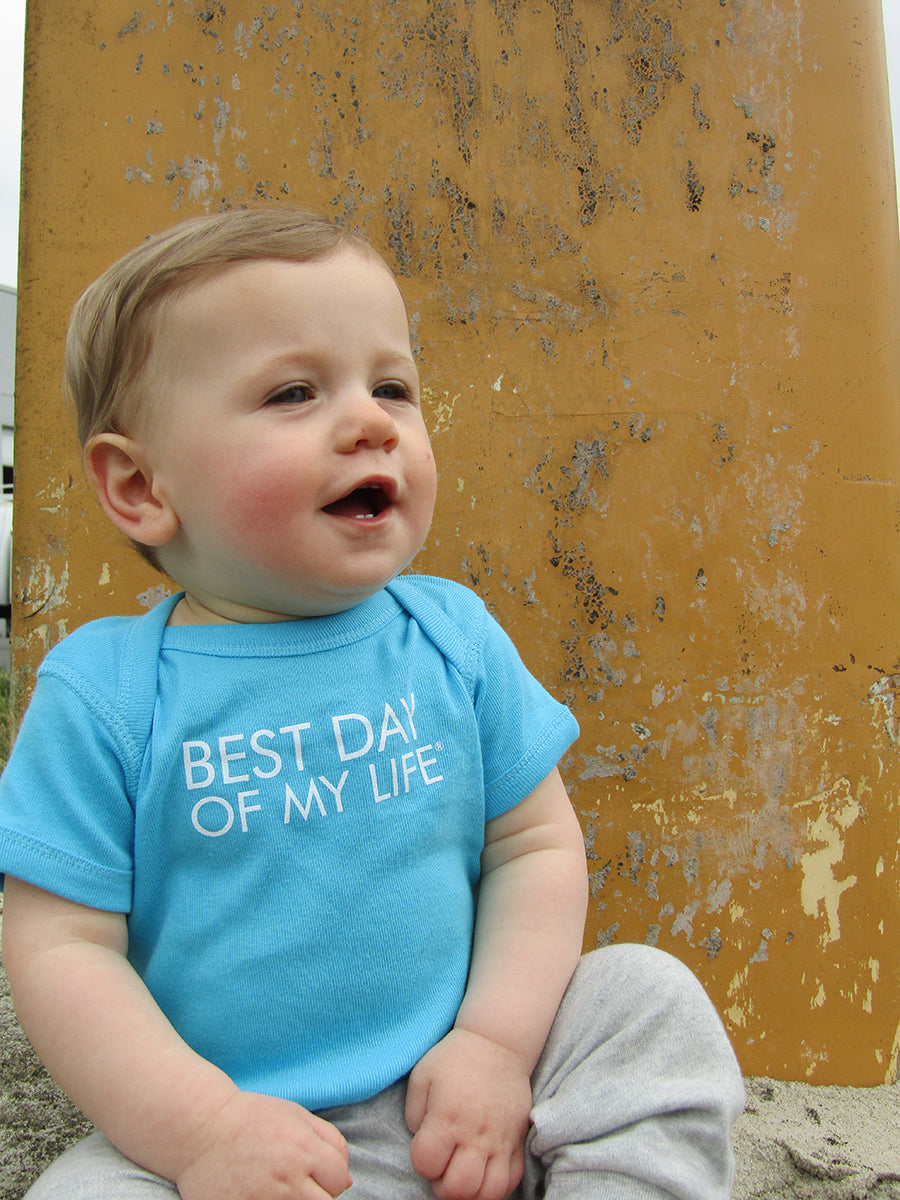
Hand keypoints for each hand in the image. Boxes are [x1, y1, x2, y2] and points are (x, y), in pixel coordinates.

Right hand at [176, 1090, 351, 1199]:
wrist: (201, 1130)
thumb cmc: (252, 1119)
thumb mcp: (297, 1115)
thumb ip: (330, 1141)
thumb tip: (346, 1178)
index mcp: (304, 1150)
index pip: (340, 1180)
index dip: (333, 1176)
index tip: (318, 1172)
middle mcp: (288, 1180)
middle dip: (321, 1196)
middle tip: (302, 1185)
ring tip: (282, 1189)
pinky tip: (262, 1194)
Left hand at [405, 1029, 532, 1199]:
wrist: (498, 1043)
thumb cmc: (455, 1058)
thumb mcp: (422, 1076)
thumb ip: (414, 1116)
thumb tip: (423, 1143)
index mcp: (447, 1116)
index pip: (426, 1164)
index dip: (421, 1162)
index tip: (426, 1147)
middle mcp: (475, 1133)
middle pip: (458, 1189)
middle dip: (443, 1186)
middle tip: (443, 1167)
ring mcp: (500, 1140)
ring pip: (489, 1193)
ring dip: (471, 1192)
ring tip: (463, 1174)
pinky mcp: (518, 1140)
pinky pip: (511, 1181)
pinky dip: (496, 1186)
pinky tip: (484, 1171)